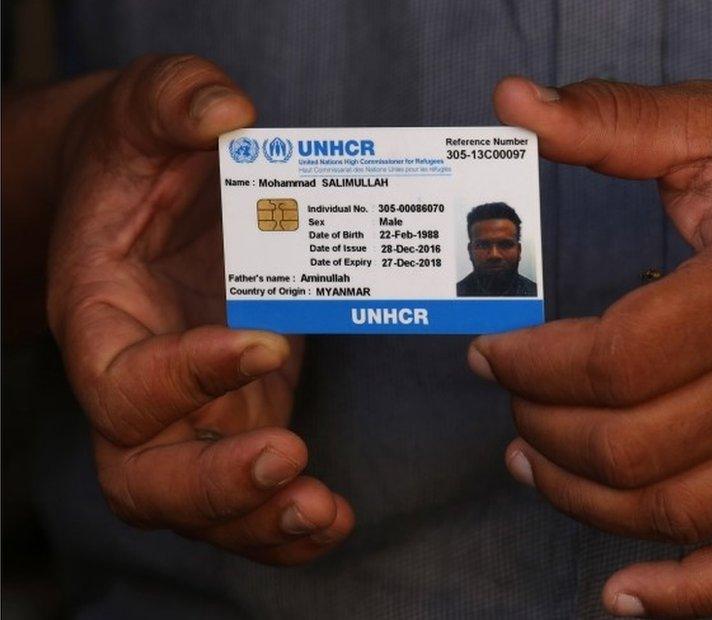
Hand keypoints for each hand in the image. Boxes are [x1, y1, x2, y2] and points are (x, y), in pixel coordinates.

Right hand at [47, 54, 352, 564]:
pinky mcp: (240, 416)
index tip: (259, 341)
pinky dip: (287, 524)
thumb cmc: (138, 160)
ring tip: (325, 513)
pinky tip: (333, 518)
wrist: (144, 199)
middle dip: (215, 486)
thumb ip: (174, 99)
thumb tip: (228, 110)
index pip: (119, 383)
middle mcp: (140, 382)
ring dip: (260, 525)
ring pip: (199, 509)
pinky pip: (251, 497)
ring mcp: (191, 412)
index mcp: (104, 317)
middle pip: (145, 478)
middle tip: (289, 458)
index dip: (181, 378)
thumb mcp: (146, 109)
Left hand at [471, 77, 711, 615]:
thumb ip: (612, 121)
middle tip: (511, 400)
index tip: (492, 351)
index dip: (530, 366)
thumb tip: (511, 103)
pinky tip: (624, 594)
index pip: (615, 360)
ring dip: (581, 499)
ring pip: (674, 513)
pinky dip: (689, 595)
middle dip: (543, 431)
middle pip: (632, 447)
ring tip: (533, 463)